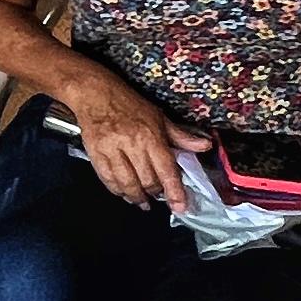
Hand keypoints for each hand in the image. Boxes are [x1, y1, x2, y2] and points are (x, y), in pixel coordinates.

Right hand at [55, 70, 205, 209]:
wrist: (96, 94)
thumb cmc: (128, 104)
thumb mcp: (159, 117)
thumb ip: (181, 136)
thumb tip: (204, 146)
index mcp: (150, 135)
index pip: (166, 170)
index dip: (174, 191)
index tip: (180, 206)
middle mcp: (131, 144)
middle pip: (147, 180)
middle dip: (155, 193)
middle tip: (159, 195)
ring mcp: (111, 150)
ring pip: (127, 184)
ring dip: (136, 197)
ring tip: (142, 200)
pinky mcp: (95, 154)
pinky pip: (108, 180)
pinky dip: (118, 190)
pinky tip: (124, 192)